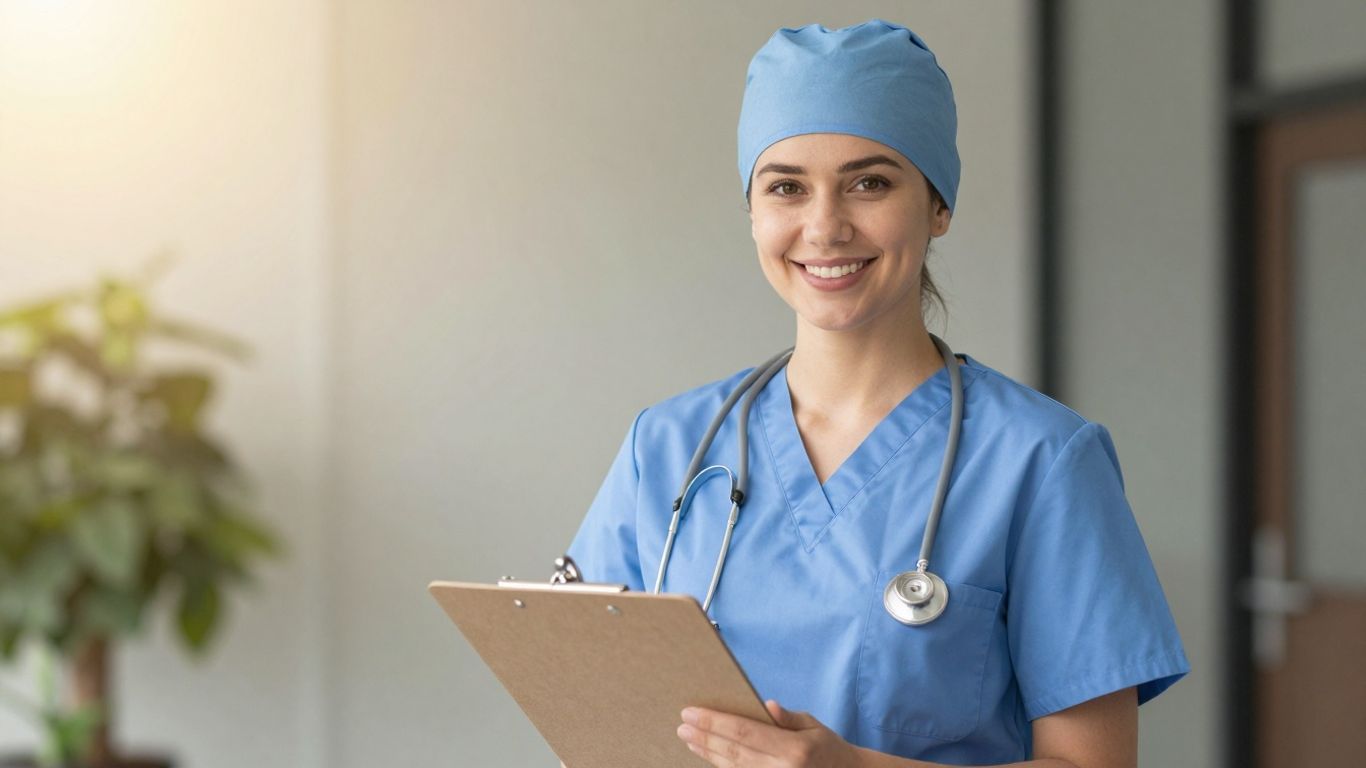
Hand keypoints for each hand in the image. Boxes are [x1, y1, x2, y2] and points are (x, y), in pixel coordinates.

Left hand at [676, 699, 863, 766]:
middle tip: (682, 724)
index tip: (691, 712)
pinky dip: (722, 766)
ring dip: (708, 752)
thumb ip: (788, 718)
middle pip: (734, 752)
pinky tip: (707, 754)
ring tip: (689, 738)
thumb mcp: (814, 726)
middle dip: (705, 737)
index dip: (715, 722)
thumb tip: (766, 705)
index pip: (745, 733)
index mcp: (794, 750)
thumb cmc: (828, 748)